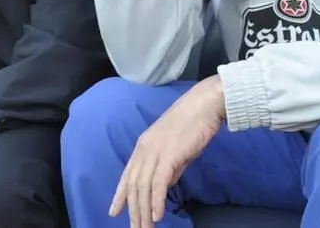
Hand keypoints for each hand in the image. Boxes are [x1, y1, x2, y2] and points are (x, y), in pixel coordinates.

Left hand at [110, 76, 225, 227]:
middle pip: (133, 185)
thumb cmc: (193, 124)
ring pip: (143, 188)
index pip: (127, 175)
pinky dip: (156, 201)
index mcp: (143, 146)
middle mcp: (144, 149)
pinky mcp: (169, 155)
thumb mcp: (176, 148)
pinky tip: (157, 215)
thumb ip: (170, 167)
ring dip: (143, 211)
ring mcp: (155, 152)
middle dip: (133, 211)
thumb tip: (166, 185)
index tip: (114, 212)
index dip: (120, 195)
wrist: (204, 105)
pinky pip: (158, 183)